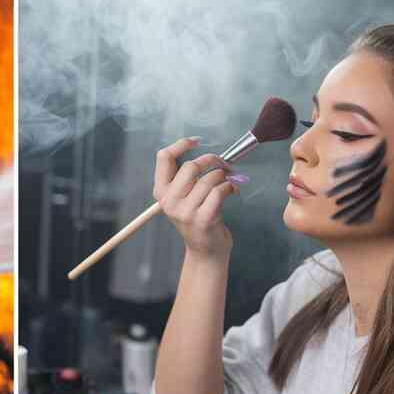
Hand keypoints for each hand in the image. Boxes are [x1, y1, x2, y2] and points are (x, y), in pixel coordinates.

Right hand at [154, 138, 239, 260]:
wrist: (205, 251)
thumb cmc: (197, 220)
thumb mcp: (182, 199)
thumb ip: (185, 179)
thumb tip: (206, 154)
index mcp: (161, 193)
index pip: (164, 158)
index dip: (181, 144)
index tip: (196, 141)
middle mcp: (169, 202)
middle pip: (191, 166)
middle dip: (212, 160)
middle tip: (223, 164)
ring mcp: (185, 212)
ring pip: (208, 179)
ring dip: (224, 176)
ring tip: (229, 181)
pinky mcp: (203, 218)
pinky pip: (219, 191)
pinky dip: (230, 187)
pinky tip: (233, 191)